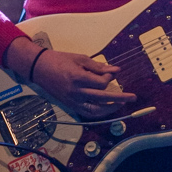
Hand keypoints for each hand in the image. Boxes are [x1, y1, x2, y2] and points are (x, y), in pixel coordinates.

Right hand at [4, 38, 135, 117]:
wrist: (39, 68)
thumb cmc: (59, 60)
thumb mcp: (80, 58)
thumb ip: (98, 66)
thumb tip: (116, 70)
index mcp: (77, 78)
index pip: (101, 83)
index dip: (109, 78)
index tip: (111, 72)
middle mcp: (76, 92)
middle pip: (102, 98)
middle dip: (120, 98)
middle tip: (133, 97)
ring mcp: (72, 101)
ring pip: (96, 110)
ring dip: (110, 109)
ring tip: (121, 104)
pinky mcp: (70, 106)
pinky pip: (87, 113)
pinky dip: (99, 112)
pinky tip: (107, 108)